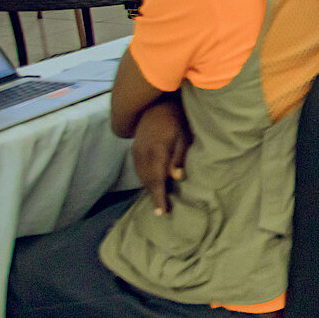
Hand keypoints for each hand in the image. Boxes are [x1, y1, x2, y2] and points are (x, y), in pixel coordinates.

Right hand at [131, 97, 191, 214]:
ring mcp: (136, 151)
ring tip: (160, 201)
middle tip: (165, 212)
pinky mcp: (134, 149)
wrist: (156, 103)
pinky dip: (146, 179)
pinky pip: (139, 169)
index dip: (159, 198)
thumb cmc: (176, 119)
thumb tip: (176, 178)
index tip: (162, 214)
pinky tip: (154, 184)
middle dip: (155, 197)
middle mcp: (142, 153)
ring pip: (141, 177)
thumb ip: (178, 157)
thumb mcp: (183, 136)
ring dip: (150, 189)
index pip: (156, 180)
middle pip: (147, 181)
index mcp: (156, 151)